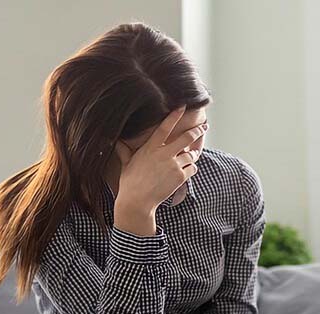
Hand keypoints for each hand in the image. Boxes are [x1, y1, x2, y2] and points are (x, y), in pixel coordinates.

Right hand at [113, 107, 205, 234]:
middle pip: (186, 138)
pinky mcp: (180, 177)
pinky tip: (187, 170)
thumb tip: (116, 142)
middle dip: (197, 131)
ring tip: (193, 153)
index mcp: (151, 148)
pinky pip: (192, 168)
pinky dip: (191, 168)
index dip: (175, 115)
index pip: (165, 127)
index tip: (183, 107)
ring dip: (193, 154)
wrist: (137, 201)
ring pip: (191, 154)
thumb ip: (124, 151)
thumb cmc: (130, 183)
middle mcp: (164, 154)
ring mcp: (173, 165)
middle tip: (204, 127)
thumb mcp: (126, 164)